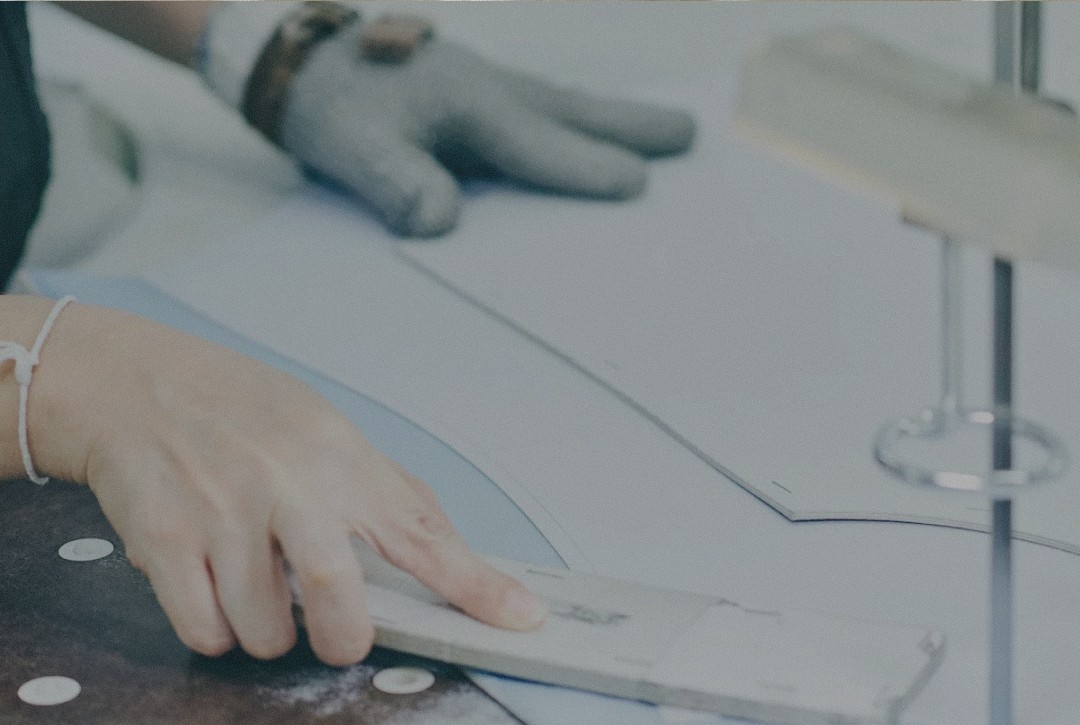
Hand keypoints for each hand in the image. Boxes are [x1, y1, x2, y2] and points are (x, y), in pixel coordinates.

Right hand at [25, 300, 546, 663]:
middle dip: (342, 639)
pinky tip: (214, 594)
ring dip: (266, 635)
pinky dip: (213, 632)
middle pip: (335, 593)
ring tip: (258, 596)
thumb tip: (457, 558)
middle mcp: (289, 484)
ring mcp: (224, 510)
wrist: (128, 383)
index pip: (424, 535)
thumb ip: (390, 498)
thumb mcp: (328, 434)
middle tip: (339, 640)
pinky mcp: (165, 536)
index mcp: (343, 462)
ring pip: (263, 629)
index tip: (523, 620)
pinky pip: (203, 628)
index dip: (477, 587)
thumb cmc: (242, 415)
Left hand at [277, 15, 695, 236]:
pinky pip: (550, 109)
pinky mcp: (485, 91)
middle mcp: (494, 90)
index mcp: (470, 104)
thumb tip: (439, 222)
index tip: (636, 186)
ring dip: (621, 120)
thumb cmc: (331, 105)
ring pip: (570, 106)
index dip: (584, 168)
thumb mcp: (353, 149)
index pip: (538, 145)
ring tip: (676, 131)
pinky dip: (585, 120)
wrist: (299, 56)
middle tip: (689, 136)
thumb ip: (397, 184)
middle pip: (576, 114)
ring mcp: (494, 86)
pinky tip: (600, 131)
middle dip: (633, 127)